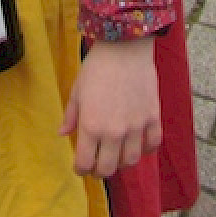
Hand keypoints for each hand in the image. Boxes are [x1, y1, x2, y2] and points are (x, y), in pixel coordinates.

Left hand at [60, 36, 160, 177]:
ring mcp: (135, 127)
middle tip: (97, 165)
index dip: (80, 169)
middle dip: (100, 171)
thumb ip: (71, 115)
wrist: (125, 46)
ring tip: (117, 155)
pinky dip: (146, 149)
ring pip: (131, 161)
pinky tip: (138, 143)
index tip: (80, 166)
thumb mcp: (77, 90)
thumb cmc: (97, 66)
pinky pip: (152, 144)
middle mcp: (113, 132)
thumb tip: (63, 133)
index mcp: (91, 126)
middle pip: (108, 169)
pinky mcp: (152, 118)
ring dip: (122, 162)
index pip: (85, 163)